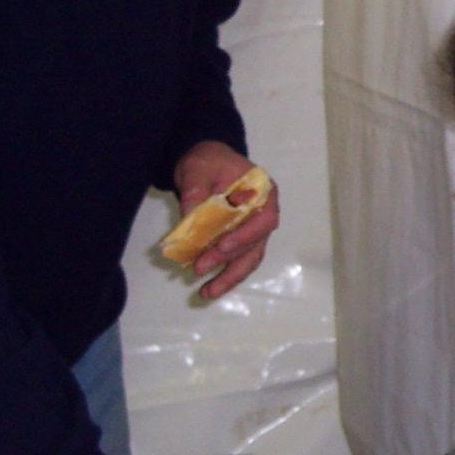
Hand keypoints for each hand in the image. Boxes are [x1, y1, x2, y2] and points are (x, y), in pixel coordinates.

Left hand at [172, 140, 279, 299]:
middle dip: (229, 260)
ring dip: (229, 278)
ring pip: (249, 259)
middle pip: (255, 244)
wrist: (206, 163)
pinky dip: (224, 275)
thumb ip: (196, 190)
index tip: (222, 246)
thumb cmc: (208, 161)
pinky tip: (207, 287)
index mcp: (263, 192)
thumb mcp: (198, 168)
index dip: (246, 235)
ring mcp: (253, 230)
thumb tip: (190, 219)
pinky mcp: (239, 240)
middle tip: (200, 267)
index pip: (264, 219)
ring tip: (207, 293)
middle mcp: (264, 214)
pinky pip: (237, 261)